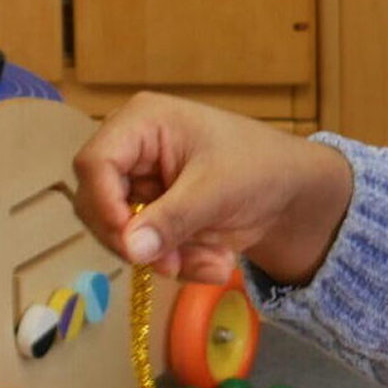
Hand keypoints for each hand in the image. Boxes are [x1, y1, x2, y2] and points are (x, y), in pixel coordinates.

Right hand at [71, 91, 354, 286]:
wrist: (292, 194)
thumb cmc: (260, 167)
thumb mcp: (216, 190)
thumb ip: (172, 219)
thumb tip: (130, 249)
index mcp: (141, 122)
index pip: (95, 162)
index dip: (103, 204)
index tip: (128, 241)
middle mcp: (131, 150)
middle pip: (96, 202)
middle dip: (136, 240)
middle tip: (172, 265)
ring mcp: (140, 185)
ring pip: (120, 234)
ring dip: (164, 259)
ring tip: (214, 264)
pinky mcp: (152, 215)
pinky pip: (145, 249)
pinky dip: (178, 264)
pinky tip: (215, 263)